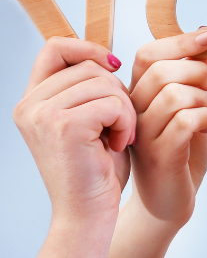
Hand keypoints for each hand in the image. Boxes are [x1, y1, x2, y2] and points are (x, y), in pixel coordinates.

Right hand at [13, 37, 134, 257]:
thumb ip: (88, 87)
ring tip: (118, 135)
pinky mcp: (64, 126)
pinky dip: (125, 122)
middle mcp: (30, 105)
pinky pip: (113, 103)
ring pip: (104, 83)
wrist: (87, 210)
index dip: (88, 48)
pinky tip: (119, 143)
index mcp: (33, 100)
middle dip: (117, 90)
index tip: (114, 66)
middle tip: (119, 123)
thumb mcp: (88, 117)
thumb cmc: (95, 166)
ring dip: (124, 109)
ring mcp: (43, 114)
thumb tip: (109, 56)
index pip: (56, 47)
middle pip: (90, 66)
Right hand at [110, 27, 206, 257]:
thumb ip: (193, 73)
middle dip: (197, 71)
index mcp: (135, 94)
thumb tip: (204, 34)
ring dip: (203, 98)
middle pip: (161, 70)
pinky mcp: (158, 155)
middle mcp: (130, 111)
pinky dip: (205, 118)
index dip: (180, 39)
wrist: (168, 201)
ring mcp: (141, 134)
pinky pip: (185, 121)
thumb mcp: (189, 104)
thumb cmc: (181, 149)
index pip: (148, 52)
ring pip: (175, 94)